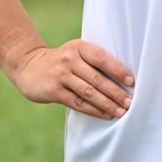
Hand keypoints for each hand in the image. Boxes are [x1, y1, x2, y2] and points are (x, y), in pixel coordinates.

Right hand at [14, 39, 134, 119]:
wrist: (29, 66)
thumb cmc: (63, 60)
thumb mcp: (76, 52)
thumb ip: (94, 60)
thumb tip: (123, 78)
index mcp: (79, 47)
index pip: (101, 58)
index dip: (117, 70)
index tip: (132, 82)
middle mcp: (70, 59)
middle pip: (97, 78)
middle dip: (116, 92)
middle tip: (130, 102)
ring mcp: (61, 76)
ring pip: (89, 93)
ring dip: (107, 104)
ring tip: (122, 112)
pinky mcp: (54, 91)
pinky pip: (78, 103)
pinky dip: (94, 110)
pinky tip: (105, 115)